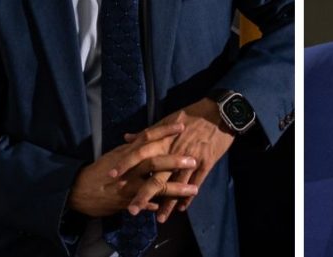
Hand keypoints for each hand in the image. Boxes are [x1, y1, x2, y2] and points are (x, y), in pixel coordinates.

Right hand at [68, 123, 199, 217]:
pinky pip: (144, 204)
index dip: (164, 131)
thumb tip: (141, 139)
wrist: (78, 189)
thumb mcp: (114, 156)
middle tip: (193, 160)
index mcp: (127, 153)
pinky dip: (155, 205)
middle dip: (174, 161)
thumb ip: (131, 150)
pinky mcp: (124, 202)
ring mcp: (127, 185)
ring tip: (193, 190)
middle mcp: (128, 168)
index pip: (147, 137)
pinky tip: (168, 207)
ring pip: (154, 186)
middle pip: (154, 161)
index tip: (182, 126)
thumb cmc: (98, 171)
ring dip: (175, 188)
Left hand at [113, 98, 235, 222]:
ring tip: (159, 219)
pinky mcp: (206, 163)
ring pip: (176, 185)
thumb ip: (147, 132)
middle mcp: (174, 151)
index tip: (113, 176)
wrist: (219, 112)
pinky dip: (189, 196)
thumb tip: (127, 138)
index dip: (126, 164)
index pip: (140, 153)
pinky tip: (181, 209)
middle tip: (132, 209)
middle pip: (156, 176)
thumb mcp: (167, 119)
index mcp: (163, 139)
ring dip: (168, 203)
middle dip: (144, 194)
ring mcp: (191, 159)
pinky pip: (196, 182)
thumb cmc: (192, 114)